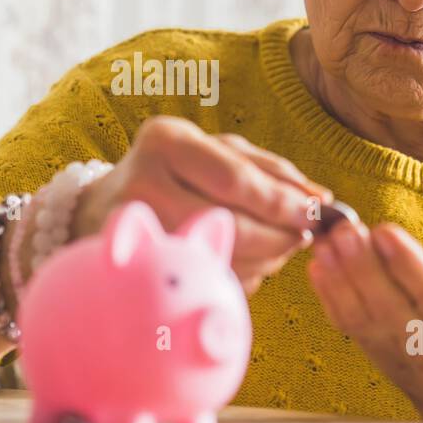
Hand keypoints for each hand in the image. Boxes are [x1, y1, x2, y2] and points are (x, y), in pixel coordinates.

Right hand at [69, 116, 330, 292]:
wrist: (100, 209)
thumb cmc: (172, 172)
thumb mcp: (214, 152)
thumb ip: (269, 170)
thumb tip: (322, 200)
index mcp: (165, 141)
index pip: (235, 180)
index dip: (282, 202)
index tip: (316, 213)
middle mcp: (143, 185)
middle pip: (231, 225)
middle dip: (279, 237)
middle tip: (302, 237)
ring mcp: (137, 233)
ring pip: (225, 259)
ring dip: (264, 260)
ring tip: (273, 246)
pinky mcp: (140, 272)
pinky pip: (209, 281)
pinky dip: (238, 275)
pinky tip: (238, 259)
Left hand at [307, 220, 422, 422]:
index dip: (405, 263)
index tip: (382, 231)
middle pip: (387, 300)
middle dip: (360, 263)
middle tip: (342, 227)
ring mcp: (395, 351)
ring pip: (361, 312)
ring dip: (338, 277)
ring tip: (324, 241)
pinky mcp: (374, 354)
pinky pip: (347, 326)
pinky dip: (328, 298)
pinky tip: (315, 268)